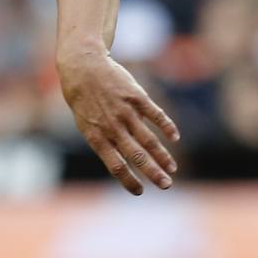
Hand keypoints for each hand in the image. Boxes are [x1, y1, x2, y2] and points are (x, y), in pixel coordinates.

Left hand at [58, 48, 179, 194]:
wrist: (82, 66)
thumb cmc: (83, 99)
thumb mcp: (85, 122)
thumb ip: (104, 142)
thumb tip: (122, 163)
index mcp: (96, 135)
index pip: (115, 165)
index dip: (129, 180)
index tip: (140, 191)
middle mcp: (111, 125)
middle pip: (135, 155)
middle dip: (153, 173)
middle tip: (166, 185)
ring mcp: (124, 111)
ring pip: (148, 139)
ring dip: (162, 156)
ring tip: (172, 168)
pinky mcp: (136, 96)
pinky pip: (155, 115)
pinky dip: (167, 127)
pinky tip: (175, 137)